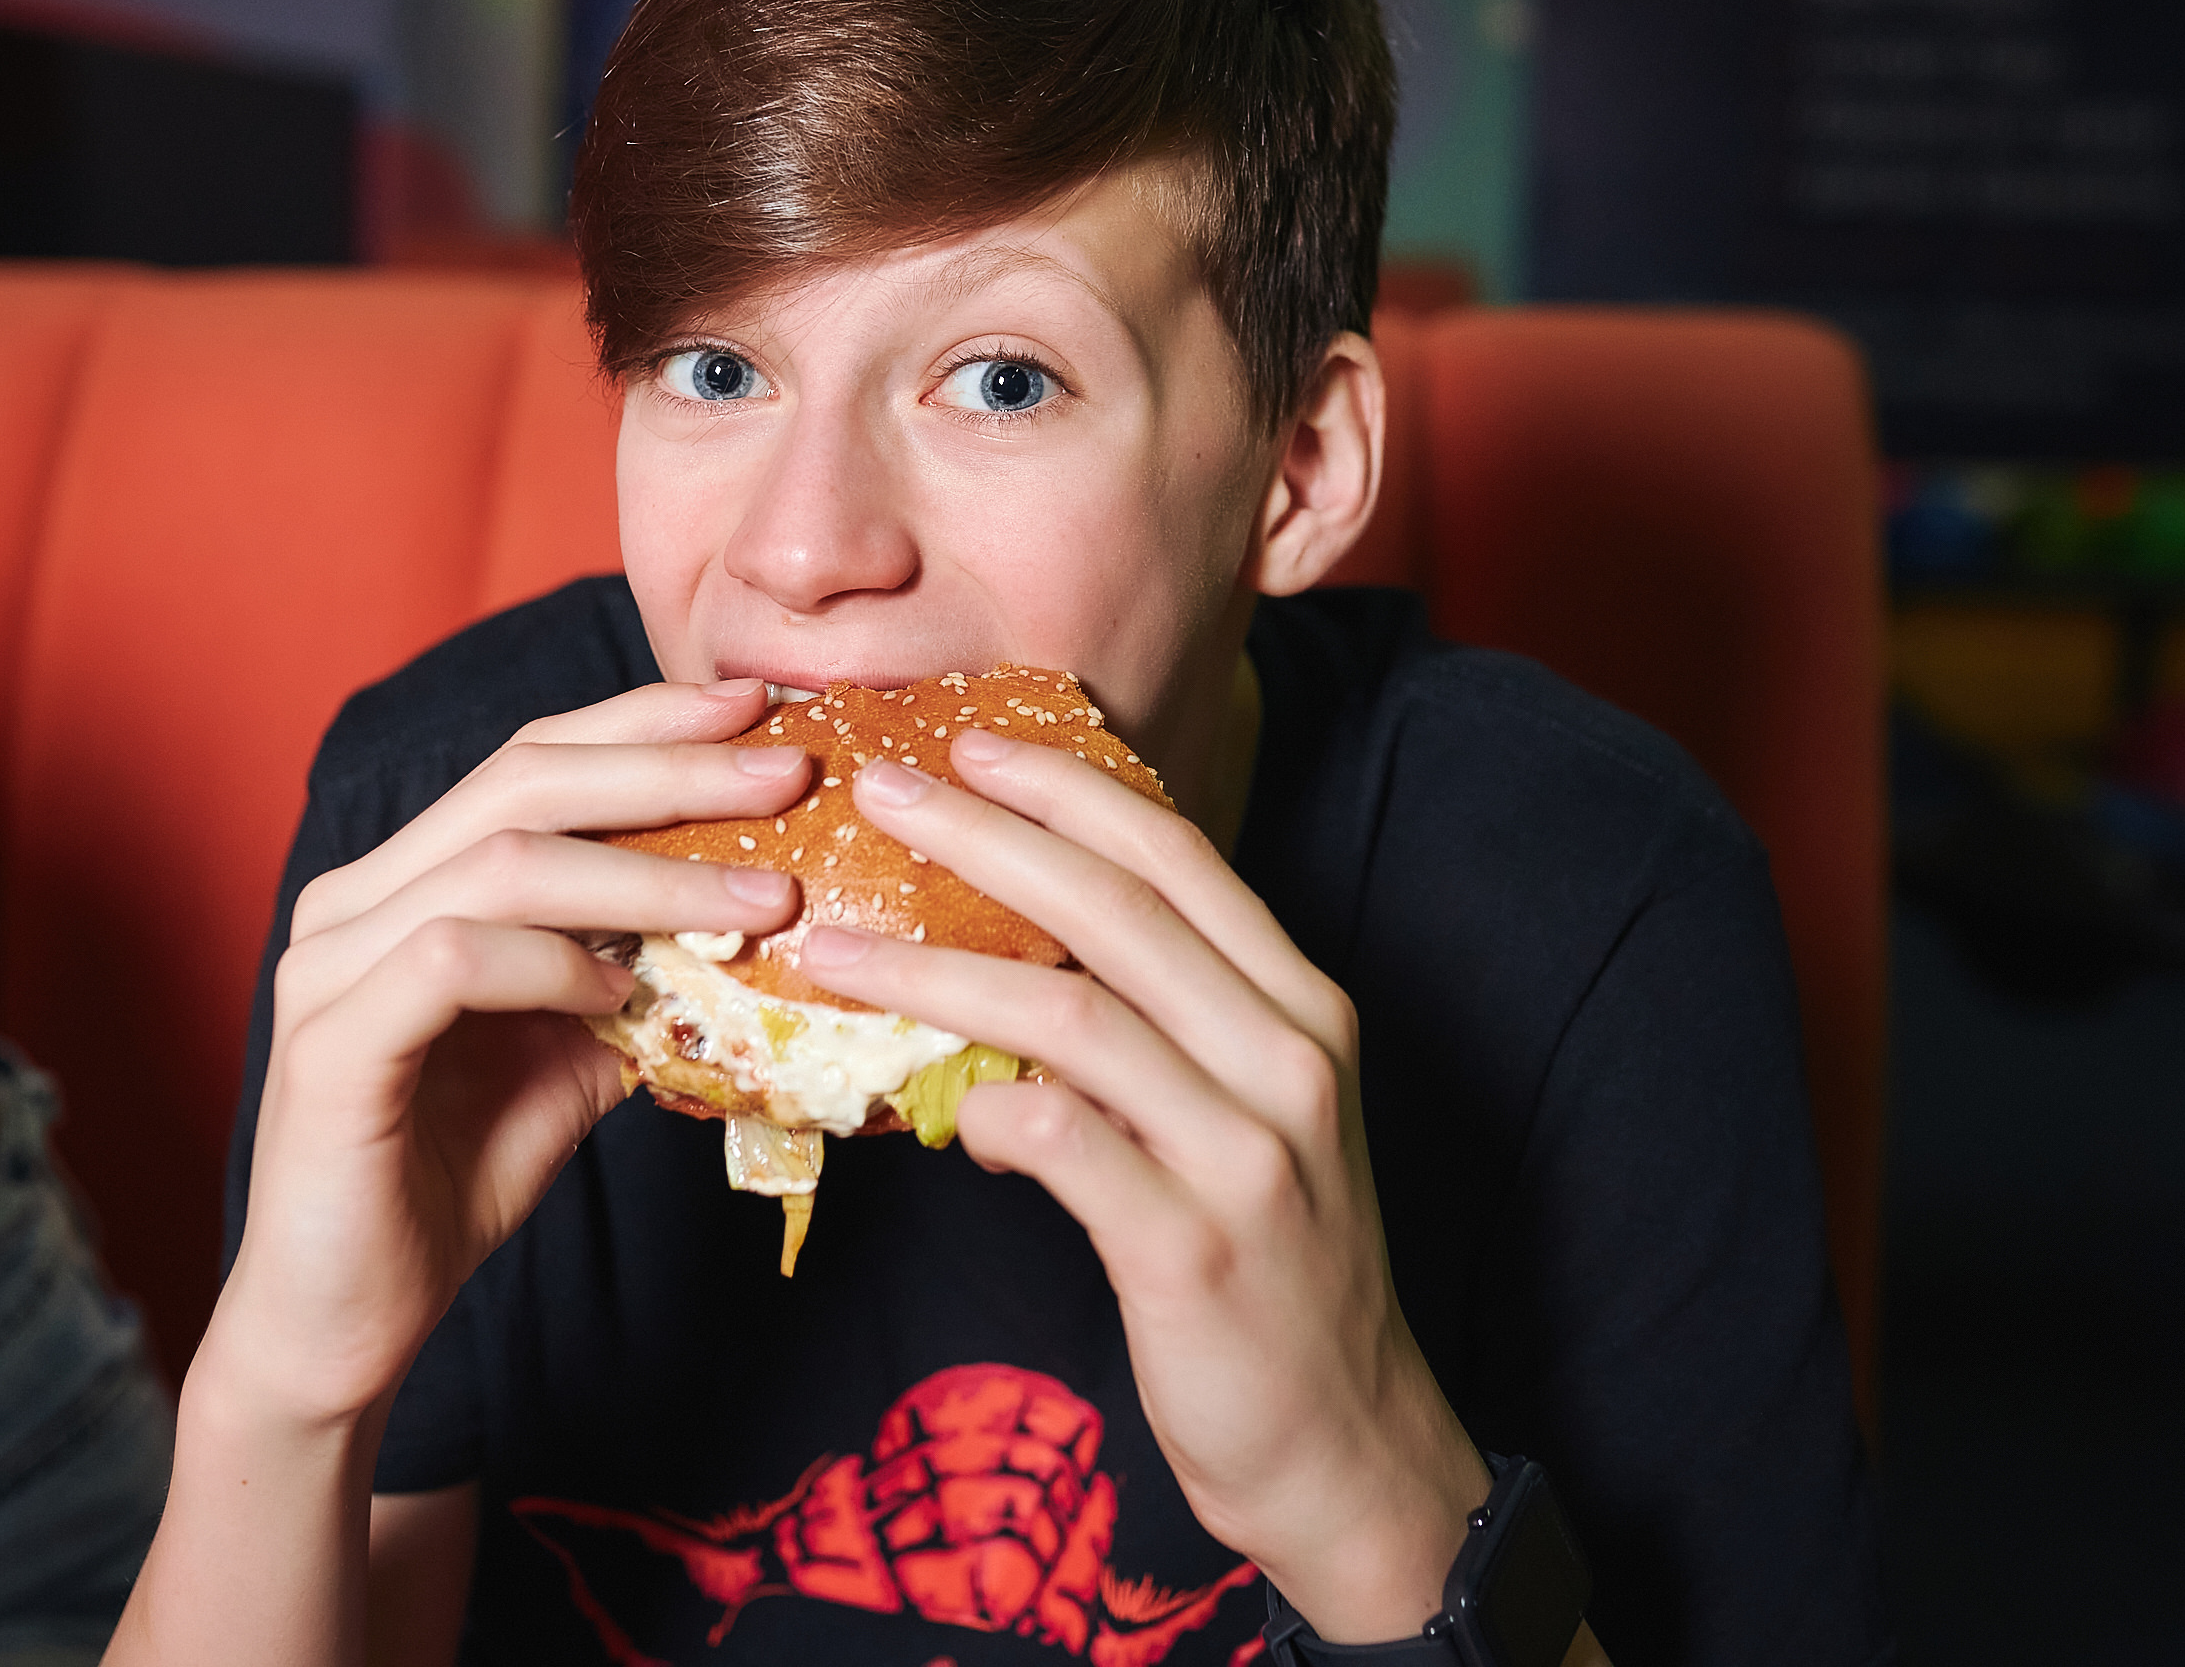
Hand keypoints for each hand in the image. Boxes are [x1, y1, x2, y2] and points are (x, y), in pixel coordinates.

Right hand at [212, 679, 808, 1429]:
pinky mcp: (330, 1045)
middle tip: (787, 775)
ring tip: (763, 902)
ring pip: (501, 865)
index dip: (646, 724)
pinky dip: (552, 963)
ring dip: (647, 876)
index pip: (532, 761)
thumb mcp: (572, 1062)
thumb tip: (758, 921)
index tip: (759, 712)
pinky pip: (452, 962)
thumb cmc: (449, 1184)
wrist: (344, 1326)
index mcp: (407, 882)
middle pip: (521, 781)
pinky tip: (623, 992)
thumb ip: (634, 981)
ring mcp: (331, 966)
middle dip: (668, 768)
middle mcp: (356, 900)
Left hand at [800, 731, 1489, 1645]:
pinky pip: (1060, 1141)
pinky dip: (978, 1108)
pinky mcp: (1191, 1245)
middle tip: (876, 789)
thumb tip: (1004, 968)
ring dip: (936, 969)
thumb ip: (1153, 1033)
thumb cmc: (1273, 1269)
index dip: (1068, 785)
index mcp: (1299, 1005)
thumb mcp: (1237, 1119)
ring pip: (1071, 1013)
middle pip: (1115, 907)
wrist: (1349, 1444)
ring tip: (834, 948)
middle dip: (983, 833)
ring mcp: (1246, 1150)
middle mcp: (1286, 1058)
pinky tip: (924, 1109)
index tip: (969, 741)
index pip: (1177, 855)